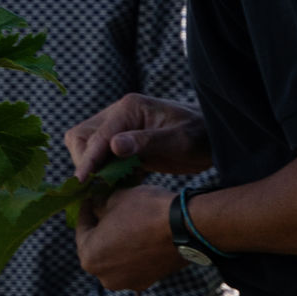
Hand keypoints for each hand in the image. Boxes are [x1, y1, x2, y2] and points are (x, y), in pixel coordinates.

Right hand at [65, 94, 210, 182]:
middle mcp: (119, 115)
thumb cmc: (201, 136)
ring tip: (107, 187)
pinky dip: (105, 174)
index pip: (97, 136)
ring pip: (88, 148)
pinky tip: (119, 186)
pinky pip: (102, 159)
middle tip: (97, 186)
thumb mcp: (178, 140)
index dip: (88, 160)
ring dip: (93, 169)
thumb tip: (114, 146)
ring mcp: (120, 129)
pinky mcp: (125, 145)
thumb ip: (146, 142)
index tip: (81, 182)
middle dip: (85, 162)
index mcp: (129, 108)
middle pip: (82, 138)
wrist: (215, 139)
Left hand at [74, 184, 181, 292]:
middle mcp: (104, 277)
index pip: (82, 228)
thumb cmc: (145, 210)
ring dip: (119, 241)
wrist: (186, 228)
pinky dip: (135, 251)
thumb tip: (97, 206)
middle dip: (102, 228)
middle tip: (108, 210)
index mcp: (89, 257)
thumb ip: (100, 205)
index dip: (86, 210)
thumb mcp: (116, 198)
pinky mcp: (148, 282)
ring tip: (128, 222)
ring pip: (116, 257)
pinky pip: (134, 263)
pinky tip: (143, 235)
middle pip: (98, 247)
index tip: (90, 199)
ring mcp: (127, 282)